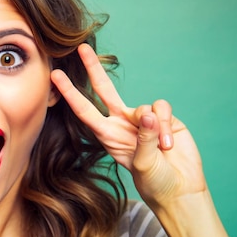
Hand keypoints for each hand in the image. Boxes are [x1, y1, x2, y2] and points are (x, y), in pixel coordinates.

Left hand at [51, 44, 230, 236]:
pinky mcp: (164, 118)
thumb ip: (144, 139)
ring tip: (162, 148)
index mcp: (108, 135)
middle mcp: (122, 123)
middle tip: (81, 48)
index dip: (70, 93)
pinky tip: (169, 143)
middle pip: (105, 90)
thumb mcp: (143, 165)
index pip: (85, 111)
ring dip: (155, 127)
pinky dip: (166, 125)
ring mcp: (143, 120)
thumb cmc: (155, 182)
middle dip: (94, 69)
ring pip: (143, 106)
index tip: (55, 76)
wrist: (180, 188)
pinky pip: (161, 109)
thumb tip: (148, 115)